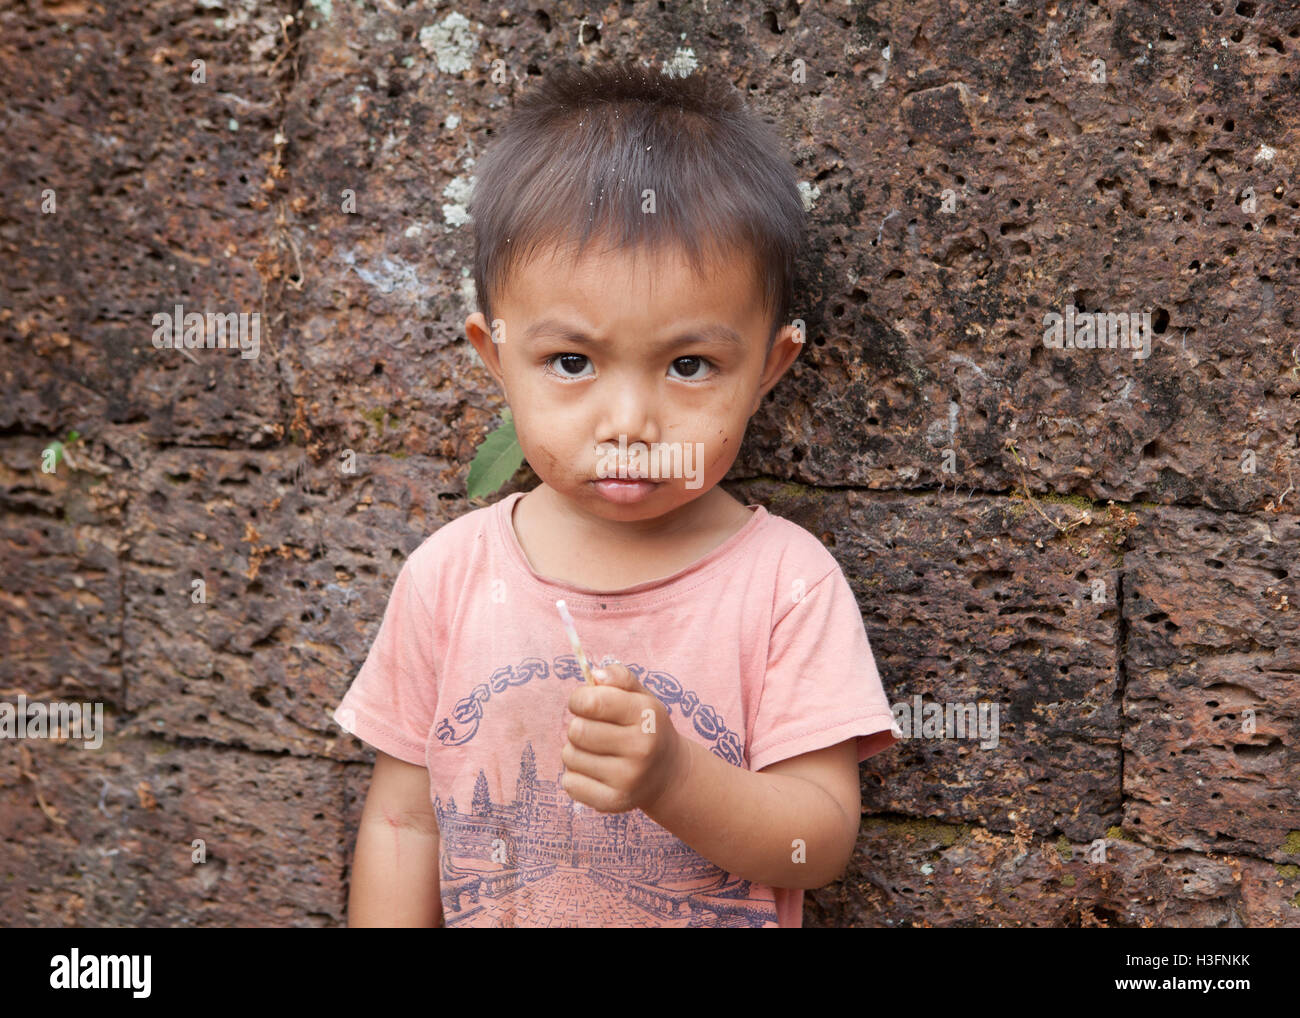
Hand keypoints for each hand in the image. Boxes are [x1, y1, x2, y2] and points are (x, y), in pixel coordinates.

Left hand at [560, 661, 684, 813]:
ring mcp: (628, 778)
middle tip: (594, 731)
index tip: (585, 703)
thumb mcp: (641, 696)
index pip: (591, 702)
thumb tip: (595, 675)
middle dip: (578, 726)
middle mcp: (641, 748)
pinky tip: (596, 772)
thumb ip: (619, 677)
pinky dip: (575, 776)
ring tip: (597, 752)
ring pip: (570, 756)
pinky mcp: (614, 802)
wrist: (668, 774)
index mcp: (647, 715)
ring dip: (576, 751)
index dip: (579, 699)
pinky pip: (570, 783)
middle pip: (577, 730)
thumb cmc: (645, 726)